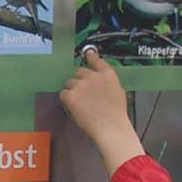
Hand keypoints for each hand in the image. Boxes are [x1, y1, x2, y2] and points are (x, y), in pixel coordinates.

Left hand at [59, 50, 143, 174]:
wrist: (111, 128)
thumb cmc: (116, 115)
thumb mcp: (118, 92)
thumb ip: (107, 82)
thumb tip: (99, 80)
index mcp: (107, 75)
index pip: (96, 60)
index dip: (91, 56)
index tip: (88, 53)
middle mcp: (93, 76)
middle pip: (78, 72)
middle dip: (79, 81)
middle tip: (83, 94)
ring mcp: (81, 85)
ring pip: (69, 83)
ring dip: (72, 91)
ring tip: (81, 104)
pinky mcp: (71, 95)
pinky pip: (63, 94)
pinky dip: (67, 101)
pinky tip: (75, 108)